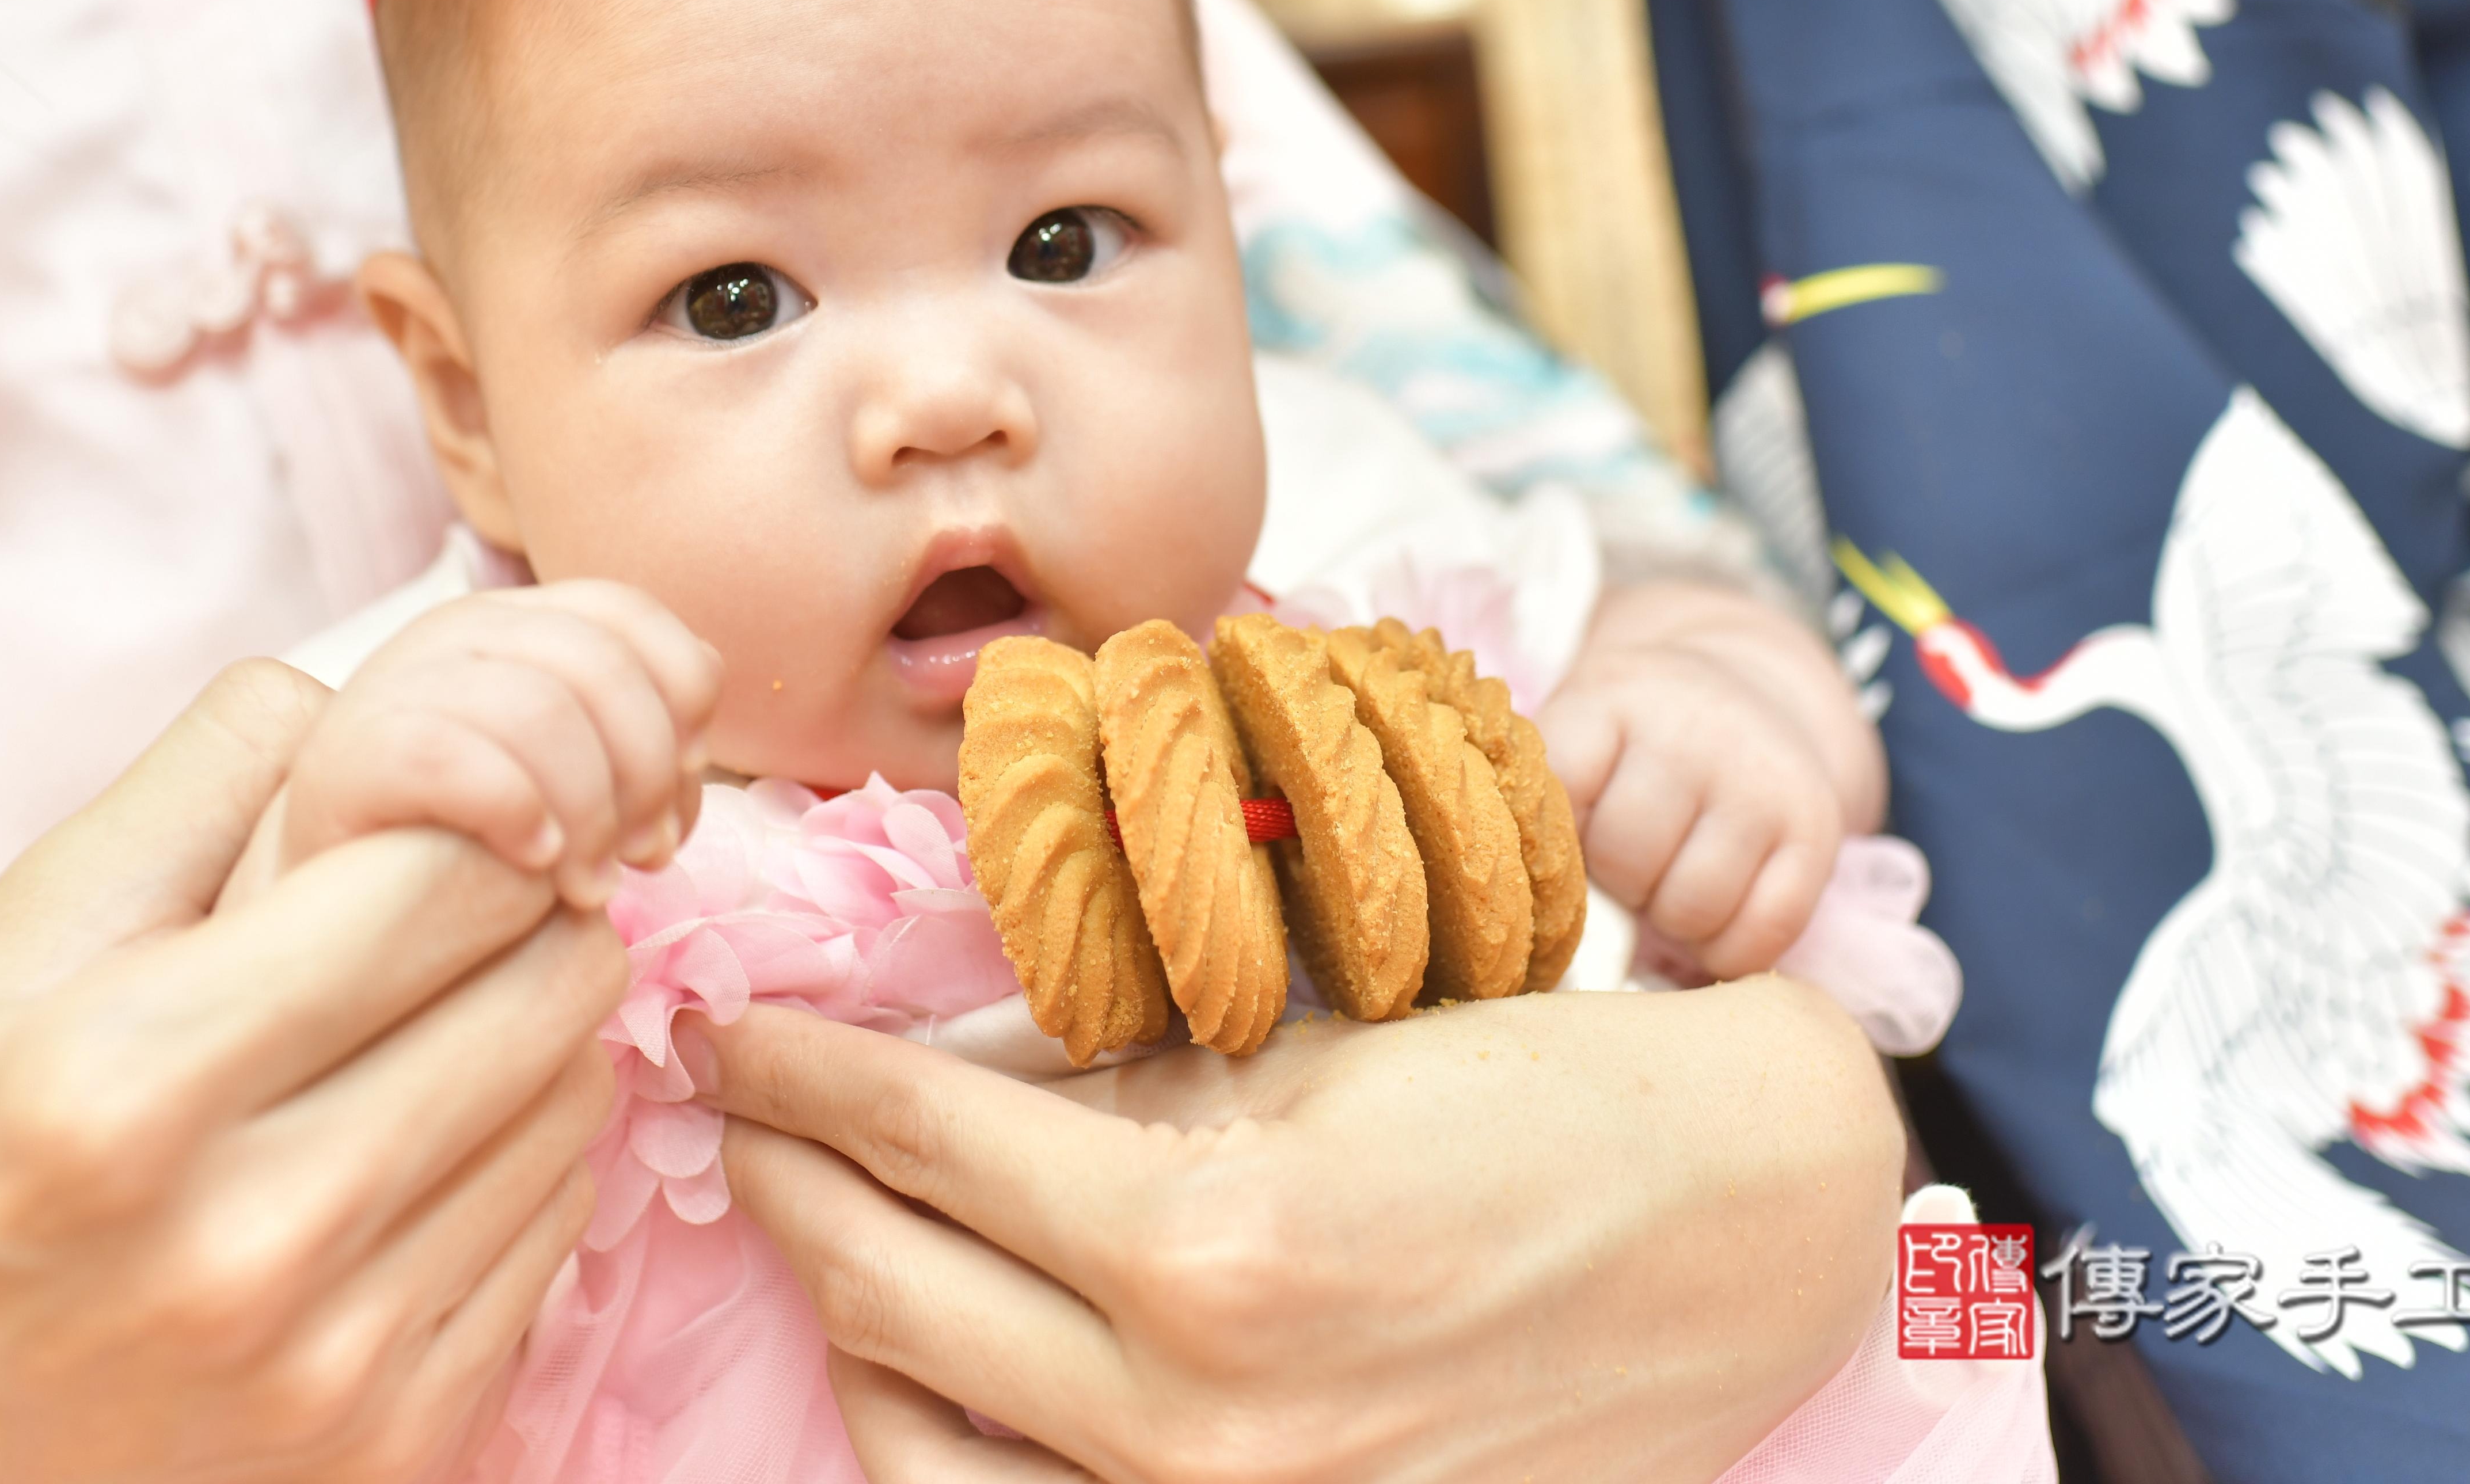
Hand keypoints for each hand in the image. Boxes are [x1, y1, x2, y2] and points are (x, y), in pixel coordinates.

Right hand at [0, 660, 623, 1483]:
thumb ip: (191, 796)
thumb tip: (366, 698)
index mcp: (126, 1086)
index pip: (445, 882)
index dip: (468, 820)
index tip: (440, 820)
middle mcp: (246, 1241)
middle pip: (543, 986)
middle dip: (519, 916)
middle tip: (445, 915)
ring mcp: (330, 1367)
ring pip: (574, 1105)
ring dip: (528, 1040)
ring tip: (418, 1030)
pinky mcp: (385, 1451)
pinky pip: (555, 1238)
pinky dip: (513, 1170)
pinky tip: (410, 1155)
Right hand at [259, 583, 721, 908]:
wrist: (330, 913)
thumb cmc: (475, 845)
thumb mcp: (570, 775)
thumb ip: (634, 742)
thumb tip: (694, 757)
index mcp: (514, 622)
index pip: (630, 614)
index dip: (680, 702)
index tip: (680, 791)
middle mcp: (452, 631)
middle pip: (600, 664)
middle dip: (645, 772)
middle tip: (643, 858)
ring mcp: (392, 684)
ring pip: (540, 711)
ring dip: (590, 812)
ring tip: (588, 885)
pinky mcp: (346, 755)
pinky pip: (457, 758)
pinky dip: (517, 813)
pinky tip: (532, 864)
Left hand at [704, 982, 1900, 1483]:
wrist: (1740, 1231)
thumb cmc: (1537, 1095)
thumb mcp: (1301, 1049)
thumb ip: (1100, 1072)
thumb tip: (923, 1061)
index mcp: (1211, 1243)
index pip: (920, 1140)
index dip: (801, 1071)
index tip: (729, 1028)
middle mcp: (1200, 1415)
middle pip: (888, 1290)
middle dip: (786, 1179)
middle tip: (741, 1108)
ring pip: (926, 1437)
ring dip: (847, 1314)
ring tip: (824, 1221)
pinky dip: (948, 1441)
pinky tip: (924, 1361)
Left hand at [1540, 576, 1882, 978]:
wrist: (1747, 692)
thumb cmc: (1634, 745)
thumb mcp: (1579, 733)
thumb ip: (1540, 803)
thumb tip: (1522, 909)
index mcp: (1612, 696)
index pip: (1560, 798)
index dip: (1558, 839)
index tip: (1574, 829)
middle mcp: (1694, 728)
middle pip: (1625, 860)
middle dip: (1619, 881)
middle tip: (1632, 860)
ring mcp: (1762, 779)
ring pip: (1691, 908)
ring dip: (1672, 921)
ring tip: (1673, 879)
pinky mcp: (1815, 830)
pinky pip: (1762, 935)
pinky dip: (1729, 951)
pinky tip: (1717, 916)